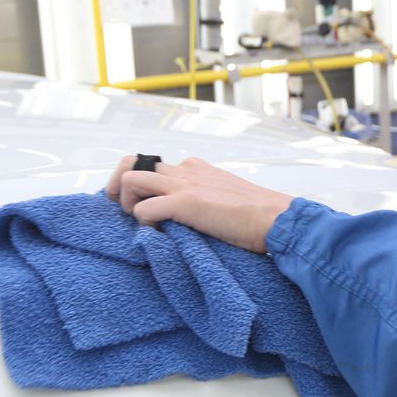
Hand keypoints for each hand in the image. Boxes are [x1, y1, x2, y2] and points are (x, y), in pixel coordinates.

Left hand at [106, 155, 295, 253]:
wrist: (275, 219)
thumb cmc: (256, 215)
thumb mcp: (225, 196)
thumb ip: (205, 197)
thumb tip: (193, 215)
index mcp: (195, 167)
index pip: (155, 165)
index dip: (143, 184)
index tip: (145, 204)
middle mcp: (186, 170)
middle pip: (135, 163)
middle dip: (122, 186)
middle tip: (129, 209)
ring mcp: (184, 185)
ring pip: (131, 178)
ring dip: (128, 202)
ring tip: (142, 221)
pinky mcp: (185, 204)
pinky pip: (144, 210)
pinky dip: (143, 223)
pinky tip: (157, 234)